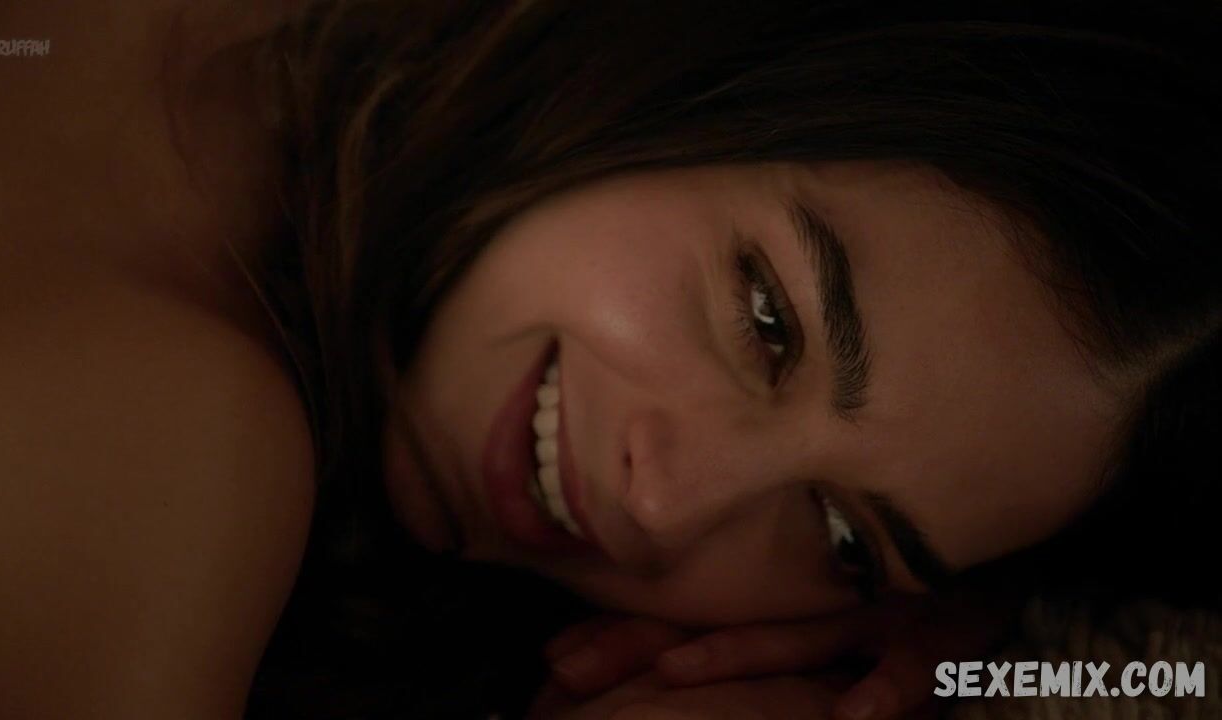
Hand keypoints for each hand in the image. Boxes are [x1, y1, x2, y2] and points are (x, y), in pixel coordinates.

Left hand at [537, 585, 1021, 719]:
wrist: (1001, 528)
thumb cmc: (904, 570)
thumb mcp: (830, 597)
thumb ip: (761, 628)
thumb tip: (660, 660)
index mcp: (784, 592)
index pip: (688, 614)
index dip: (621, 635)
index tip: (553, 657)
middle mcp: (819, 596)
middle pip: (721, 624)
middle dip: (641, 647)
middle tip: (566, 670)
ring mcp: (877, 605)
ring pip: (801, 633)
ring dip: (743, 655)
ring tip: (678, 674)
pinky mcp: (949, 620)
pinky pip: (923, 656)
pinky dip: (894, 682)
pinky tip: (859, 713)